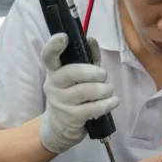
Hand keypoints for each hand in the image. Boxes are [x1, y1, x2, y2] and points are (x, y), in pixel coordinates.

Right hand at [38, 33, 119, 153]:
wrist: (60, 125)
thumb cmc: (72, 92)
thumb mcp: (77, 74)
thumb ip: (86, 56)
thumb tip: (91, 40)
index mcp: (53, 71)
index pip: (48, 56)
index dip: (54, 46)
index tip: (64, 37)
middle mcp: (53, 85)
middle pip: (72, 73)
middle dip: (93, 72)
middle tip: (103, 75)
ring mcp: (61, 102)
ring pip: (85, 91)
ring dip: (103, 89)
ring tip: (109, 90)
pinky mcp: (72, 117)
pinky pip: (93, 108)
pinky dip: (107, 103)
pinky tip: (113, 101)